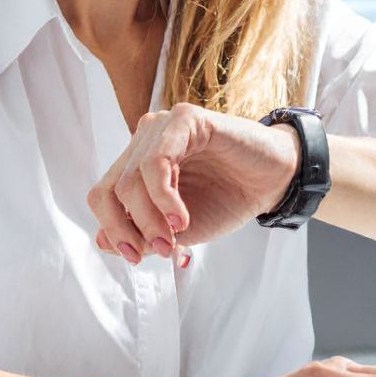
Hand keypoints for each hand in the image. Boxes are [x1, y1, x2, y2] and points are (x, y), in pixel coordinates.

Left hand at [88, 103, 300, 263]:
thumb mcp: (178, 229)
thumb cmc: (227, 199)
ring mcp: (162, 127)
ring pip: (131, 179)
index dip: (111, 229)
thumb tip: (103, 242)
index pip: (103, 195)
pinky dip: (164, 197)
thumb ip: (143, 233)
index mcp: (136, 164)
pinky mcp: (185, 119)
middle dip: (130, 229)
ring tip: (176, 236)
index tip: (135, 257)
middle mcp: (143, 142)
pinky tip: (180, 217)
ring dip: (150, 218)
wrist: (272, 181)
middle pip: (111, 189)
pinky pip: (157, 161)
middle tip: (161, 251)